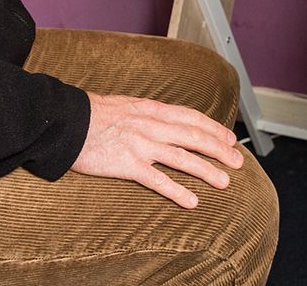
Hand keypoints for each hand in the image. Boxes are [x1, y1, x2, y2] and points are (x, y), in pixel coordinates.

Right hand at [71, 92, 244, 206]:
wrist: (69, 121)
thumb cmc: (95, 113)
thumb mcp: (129, 105)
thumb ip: (149, 114)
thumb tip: (166, 121)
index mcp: (154, 109)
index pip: (193, 117)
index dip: (214, 128)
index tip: (230, 137)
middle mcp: (153, 125)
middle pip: (195, 136)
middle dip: (220, 148)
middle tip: (238, 161)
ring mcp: (142, 144)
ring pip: (183, 157)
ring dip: (207, 170)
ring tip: (225, 182)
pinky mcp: (128, 164)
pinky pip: (158, 180)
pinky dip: (177, 191)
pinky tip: (192, 201)